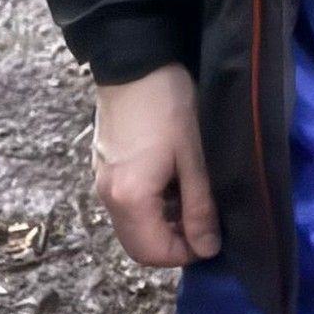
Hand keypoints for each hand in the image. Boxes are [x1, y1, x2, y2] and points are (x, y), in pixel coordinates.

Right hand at [91, 63, 220, 267]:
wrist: (135, 60)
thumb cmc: (169, 105)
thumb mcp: (195, 157)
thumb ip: (200, 206)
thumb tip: (207, 248)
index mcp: (129, 198)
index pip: (151, 253)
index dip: (184, 254)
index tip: (211, 237)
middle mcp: (107, 196)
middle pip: (137, 243)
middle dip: (172, 241)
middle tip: (203, 221)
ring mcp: (101, 179)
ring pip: (132, 222)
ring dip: (161, 221)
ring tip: (192, 196)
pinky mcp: (103, 163)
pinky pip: (125, 200)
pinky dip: (149, 203)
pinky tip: (172, 178)